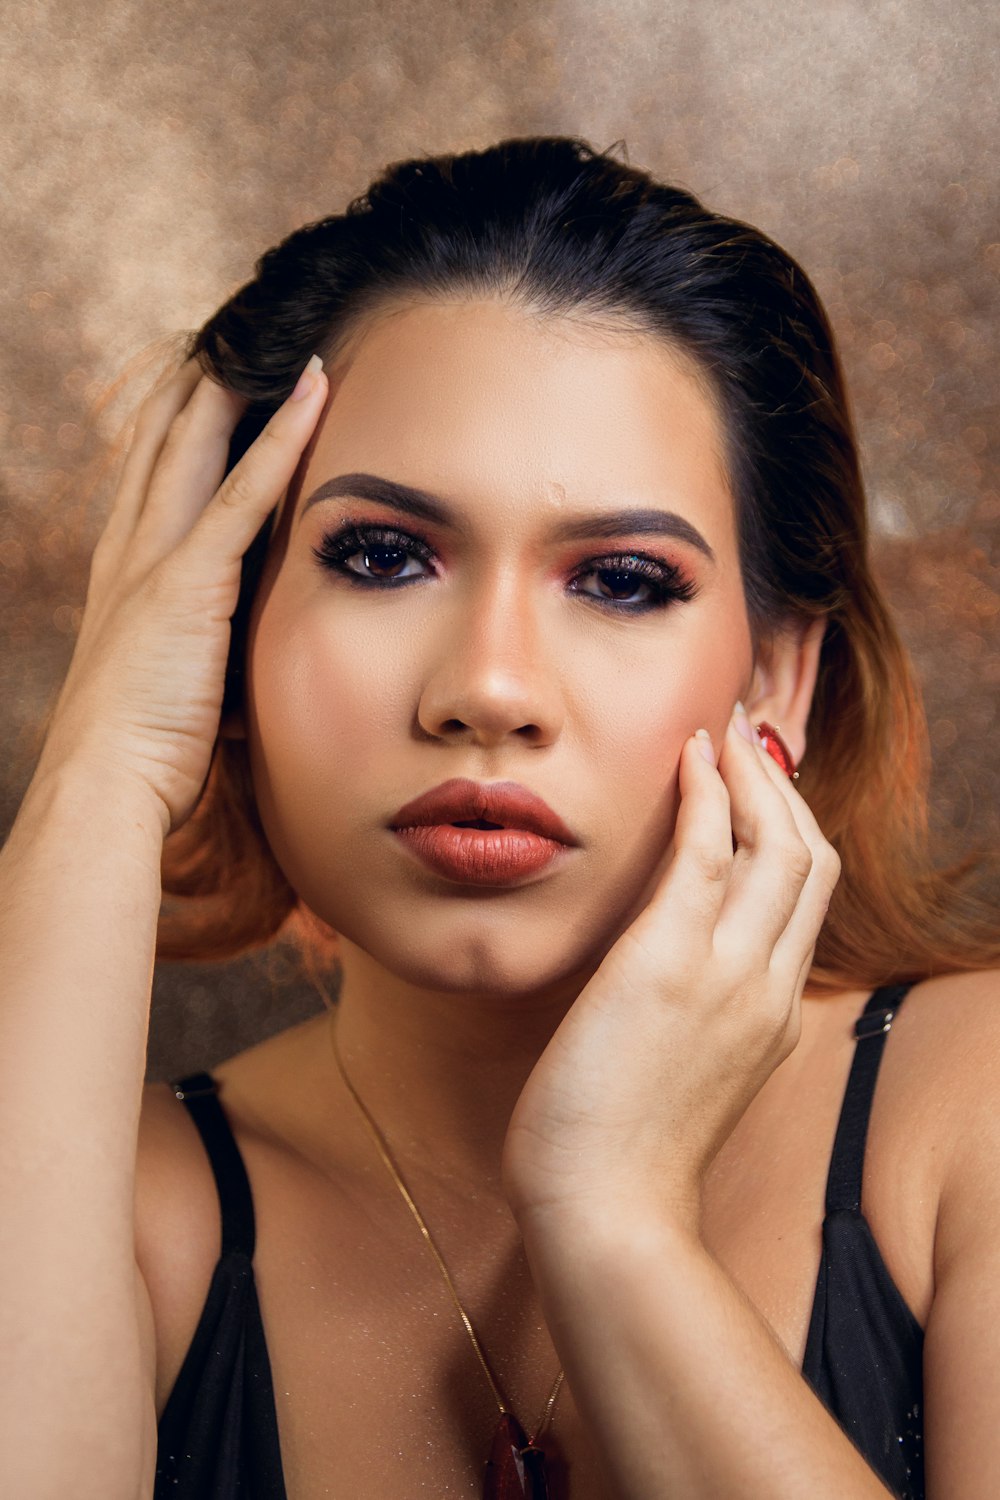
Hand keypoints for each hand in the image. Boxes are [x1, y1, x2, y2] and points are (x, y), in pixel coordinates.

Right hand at [35, 355, 327, 834]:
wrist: (104, 783)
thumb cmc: (144, 758)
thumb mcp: (178, 692)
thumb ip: (210, 659)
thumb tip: (242, 666)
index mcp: (124, 580)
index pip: (150, 486)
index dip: (174, 434)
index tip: (200, 395)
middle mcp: (130, 554)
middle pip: (162, 449)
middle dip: (193, 393)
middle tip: (224, 341)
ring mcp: (156, 560)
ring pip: (196, 448)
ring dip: (232, 390)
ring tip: (264, 337)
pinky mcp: (190, 578)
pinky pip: (245, 489)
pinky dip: (281, 434)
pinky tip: (312, 386)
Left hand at [502, 702, 840, 1231]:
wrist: (605, 1208)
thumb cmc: (621, 1150)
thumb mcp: (682, 1072)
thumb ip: (693, 1010)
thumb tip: (665, 956)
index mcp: (772, 1013)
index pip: (804, 899)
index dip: (790, 830)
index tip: (760, 788)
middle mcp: (768, 986)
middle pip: (810, 859)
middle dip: (783, 788)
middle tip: (747, 737)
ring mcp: (728, 973)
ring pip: (777, 845)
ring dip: (752, 774)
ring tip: (722, 730)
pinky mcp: (669, 962)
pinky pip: (706, 851)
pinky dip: (705, 795)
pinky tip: (689, 757)